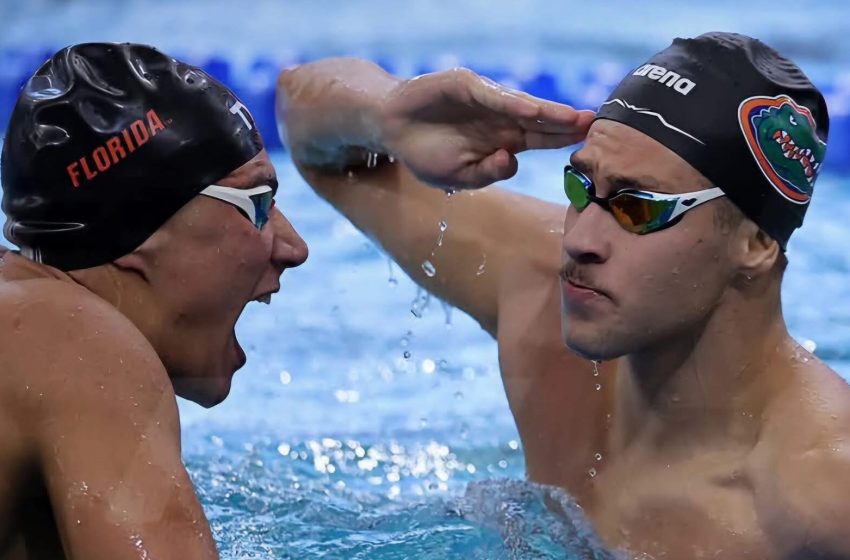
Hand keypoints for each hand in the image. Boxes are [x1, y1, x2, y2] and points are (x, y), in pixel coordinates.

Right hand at [379, 68, 593, 188]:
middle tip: (597, 128)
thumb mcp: (457, 177)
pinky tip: (534, 111)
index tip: (591, 151)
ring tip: (576, 119)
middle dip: (568, 126)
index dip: (564, 144)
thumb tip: (511, 160)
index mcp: (503, 141)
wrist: (392, 128)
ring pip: (523, 107)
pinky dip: (513, 104)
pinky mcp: (466, 86)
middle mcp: (501, 119)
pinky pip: (493, 96)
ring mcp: (485, 101)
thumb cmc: (426, 155)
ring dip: (550, 113)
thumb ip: (486, 173)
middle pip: (542, 123)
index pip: (542, 141)